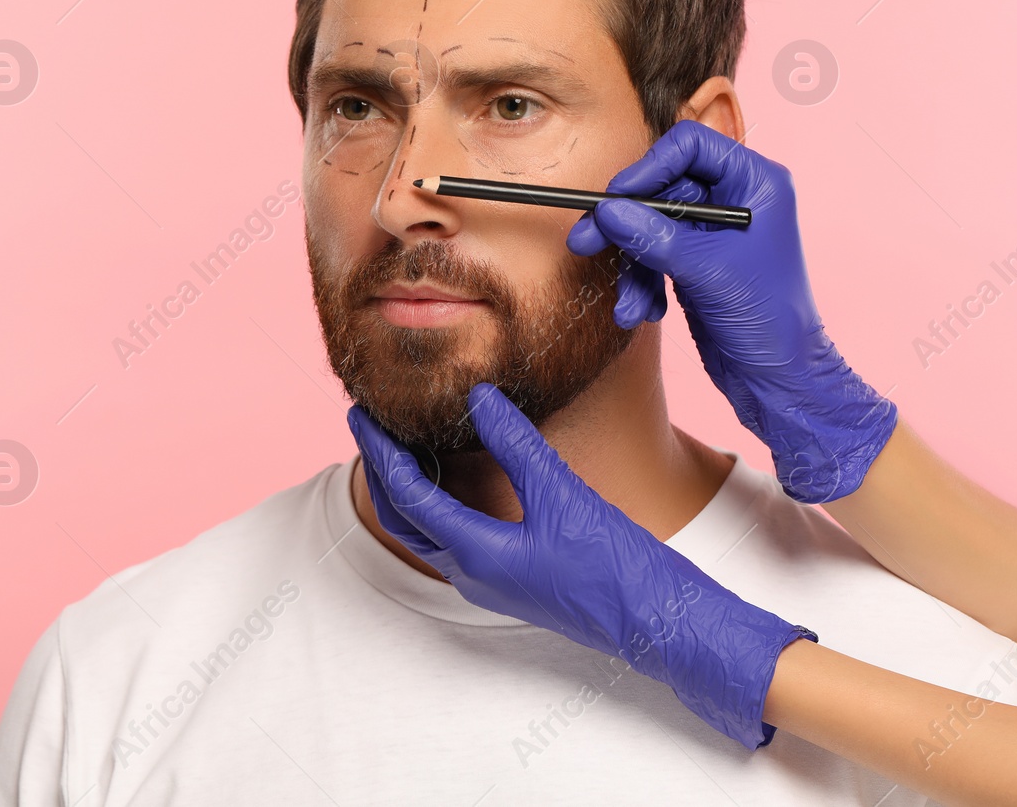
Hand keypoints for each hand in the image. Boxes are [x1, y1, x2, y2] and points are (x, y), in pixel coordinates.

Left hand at [347, 382, 815, 749]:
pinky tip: (455, 477)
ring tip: (401, 443)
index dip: (379, 449)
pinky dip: (438, 504)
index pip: (406, 495)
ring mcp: (490, 580)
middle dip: (380, 470)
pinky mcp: (511, 579)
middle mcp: (472, 573)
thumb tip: (479, 397)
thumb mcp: (563, 494)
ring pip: (426, 532)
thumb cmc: (613, 564)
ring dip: (406, 489)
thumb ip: (517, 444)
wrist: (655, 620)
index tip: (360, 411)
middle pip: (402, 518)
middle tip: (368, 424)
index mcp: (475, 554)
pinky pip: (454, 537)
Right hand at [567, 119, 896, 502]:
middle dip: (627, 222)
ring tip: (628, 303)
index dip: (649, 167)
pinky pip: (654, 255)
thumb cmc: (770, 321)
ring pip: (652, 226)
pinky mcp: (697, 262)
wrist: (780, 381)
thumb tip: (608, 211)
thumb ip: (656, 236)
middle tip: (586, 240)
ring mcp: (714, 233)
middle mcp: (736, 200)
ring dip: (633, 265)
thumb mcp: (707, 271)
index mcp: (756, 183)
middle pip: (663, 187)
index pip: (691, 146)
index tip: (617, 198)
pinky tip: (644, 312)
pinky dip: (643, 283)